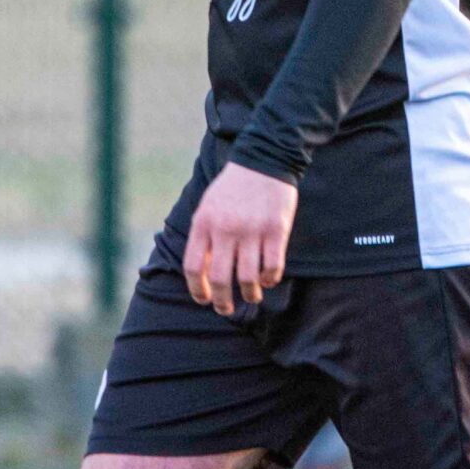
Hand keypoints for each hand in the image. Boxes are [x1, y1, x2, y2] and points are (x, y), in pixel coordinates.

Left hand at [182, 162, 299, 314]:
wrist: (264, 159)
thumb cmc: (233, 188)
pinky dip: (270, 279)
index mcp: (204, 222)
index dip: (197, 290)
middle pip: (219, 278)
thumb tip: (203, 273)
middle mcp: (225, 228)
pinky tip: (268, 279)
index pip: (193, 267)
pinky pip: (272, 266)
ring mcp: (252, 230)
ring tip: (252, 296)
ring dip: (249, 294)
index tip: (204, 299)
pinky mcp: (276, 229)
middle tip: (226, 309)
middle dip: (222, 301)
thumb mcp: (208, 206)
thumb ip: (203, 236)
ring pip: (247, 278)